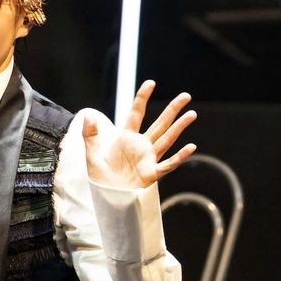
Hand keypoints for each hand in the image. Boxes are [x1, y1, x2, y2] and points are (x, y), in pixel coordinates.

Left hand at [81, 81, 196, 189]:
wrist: (106, 197)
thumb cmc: (101, 177)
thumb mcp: (91, 155)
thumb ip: (90, 135)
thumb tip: (88, 116)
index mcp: (126, 138)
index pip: (137, 113)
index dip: (143, 98)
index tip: (151, 83)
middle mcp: (141, 145)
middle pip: (160, 123)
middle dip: (172, 109)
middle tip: (186, 96)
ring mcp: (148, 158)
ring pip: (167, 139)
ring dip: (179, 127)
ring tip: (192, 114)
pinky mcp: (152, 173)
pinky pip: (168, 164)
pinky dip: (179, 156)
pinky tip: (191, 147)